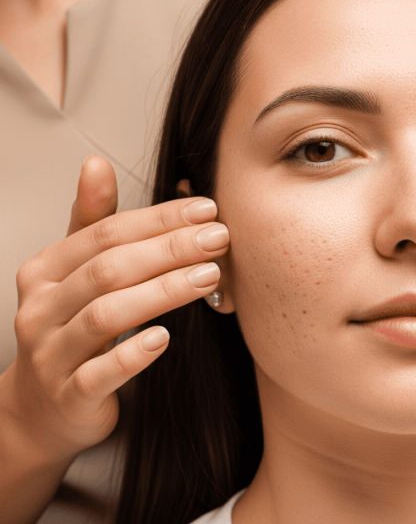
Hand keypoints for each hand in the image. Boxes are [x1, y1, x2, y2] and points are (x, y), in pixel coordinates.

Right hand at [3, 155, 229, 464]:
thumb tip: (96, 162)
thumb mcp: (75, 271)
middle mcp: (41, 308)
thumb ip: (93, 221)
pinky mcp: (68, 396)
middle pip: (109, 269)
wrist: (43, 408)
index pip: (106, 233)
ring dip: (162, 292)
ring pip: (106, 315)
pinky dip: (132, 354)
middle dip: (170, 249)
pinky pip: (99, 374)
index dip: (159, 219)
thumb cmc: (72, 325)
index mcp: (46, 270)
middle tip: (220, 238)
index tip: (207, 209)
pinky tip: (165, 338)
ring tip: (210, 277)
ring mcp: (51, 354)